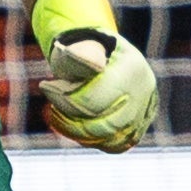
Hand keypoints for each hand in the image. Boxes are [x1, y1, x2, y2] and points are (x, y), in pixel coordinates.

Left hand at [31, 0, 155, 151]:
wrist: (99, 52)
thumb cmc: (81, 48)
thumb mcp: (76, 46)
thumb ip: (80, 56)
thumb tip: (93, 66)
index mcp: (131, 67)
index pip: (94, 100)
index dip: (64, 99)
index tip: (45, 85)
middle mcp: (144, 90)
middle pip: (105, 124)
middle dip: (71, 121)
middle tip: (51, 109)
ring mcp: (145, 109)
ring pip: (112, 139)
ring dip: (79, 134)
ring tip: (60, 117)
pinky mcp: (140, 125)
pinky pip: (117, 145)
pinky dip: (93, 141)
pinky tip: (75, 127)